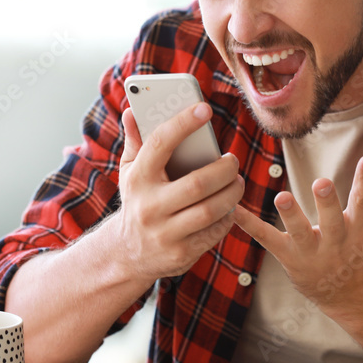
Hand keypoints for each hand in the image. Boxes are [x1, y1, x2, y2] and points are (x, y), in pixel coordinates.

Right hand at [112, 102, 243, 280]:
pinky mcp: (181, 254)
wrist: (126, 253)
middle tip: (233, 161)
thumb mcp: (129, 173)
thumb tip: (131, 112)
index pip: (161, 144)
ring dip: (232, 192)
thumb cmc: (137, 201)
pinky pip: (215, 231)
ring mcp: (165, 233)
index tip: (205, 109)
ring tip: (237, 182)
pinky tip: (228, 206)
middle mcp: (149, 207)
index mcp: (137, 179)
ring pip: (211, 210)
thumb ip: (135, 142)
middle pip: (198, 183)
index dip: (184, 123)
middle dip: (224, 169)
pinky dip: (227, 216)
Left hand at [233, 139, 362, 310]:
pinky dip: (252, 227)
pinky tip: (235, 212)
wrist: (355, 297)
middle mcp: (340, 241)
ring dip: (292, 216)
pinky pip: (269, 241)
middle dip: (329, 202)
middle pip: (335, 219)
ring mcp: (314, 251)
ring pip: (302, 233)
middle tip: (322, 182)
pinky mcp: (290, 259)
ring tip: (282, 198)